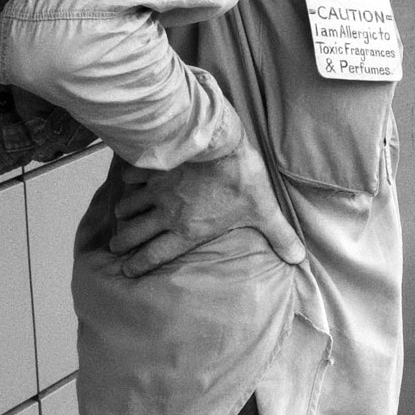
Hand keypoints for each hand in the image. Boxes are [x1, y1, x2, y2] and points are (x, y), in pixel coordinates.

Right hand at [108, 138, 305, 277]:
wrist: (221, 144)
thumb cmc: (242, 180)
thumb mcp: (265, 211)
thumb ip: (280, 236)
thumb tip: (298, 258)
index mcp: (188, 231)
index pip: (155, 256)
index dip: (139, 266)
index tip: (127, 270)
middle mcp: (166, 215)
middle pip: (133, 235)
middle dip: (122, 243)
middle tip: (116, 247)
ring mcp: (156, 191)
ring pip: (128, 208)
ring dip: (123, 214)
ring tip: (120, 217)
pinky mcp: (153, 169)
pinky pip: (132, 178)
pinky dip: (128, 181)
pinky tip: (129, 181)